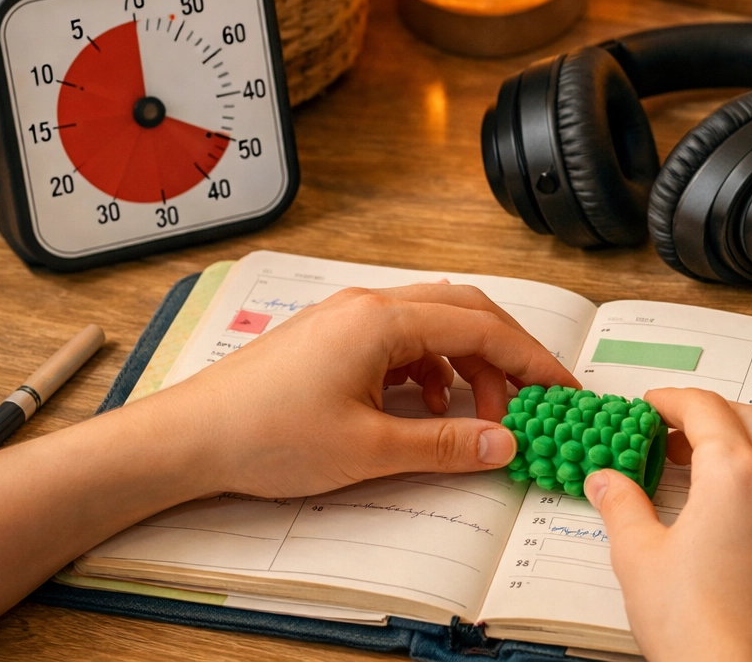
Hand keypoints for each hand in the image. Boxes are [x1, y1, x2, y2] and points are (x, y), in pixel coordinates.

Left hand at [0, 282, 575, 634]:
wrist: (188, 437)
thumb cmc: (266, 435)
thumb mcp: (369, 448)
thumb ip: (446, 443)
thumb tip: (505, 443)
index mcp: (383, 320)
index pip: (480, 326)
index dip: (530, 359)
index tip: (562, 388)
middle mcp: (368, 304)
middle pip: (463, 309)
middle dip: (505, 353)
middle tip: (531, 398)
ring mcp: (346, 315)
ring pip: (432, 320)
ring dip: (466, 360)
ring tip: (478, 413)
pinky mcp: (330, 335)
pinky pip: (401, 336)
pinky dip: (431, 365)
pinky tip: (427, 405)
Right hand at [584, 388, 751, 661]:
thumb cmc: (700, 637)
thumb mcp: (640, 563)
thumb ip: (623, 508)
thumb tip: (606, 481)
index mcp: (734, 475)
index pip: (703, 408)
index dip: (673, 401)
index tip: (656, 408)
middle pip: (751, 418)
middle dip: (712, 417)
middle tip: (681, 438)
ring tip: (740, 452)